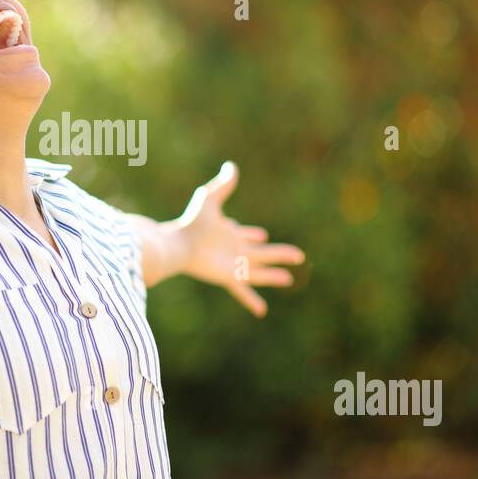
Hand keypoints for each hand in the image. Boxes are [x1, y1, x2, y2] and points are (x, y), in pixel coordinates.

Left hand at [175, 161, 305, 317]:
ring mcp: (234, 265)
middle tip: (297, 254)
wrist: (180, 243)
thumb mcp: (209, 199)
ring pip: (261, 272)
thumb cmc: (192, 222)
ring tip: (289, 279)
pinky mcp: (229, 277)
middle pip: (262, 253)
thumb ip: (222, 185)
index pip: (244, 234)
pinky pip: (243, 291)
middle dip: (279, 253)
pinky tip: (261, 311)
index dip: (252, 234)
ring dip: (274, 276)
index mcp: (230, 233)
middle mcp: (235, 250)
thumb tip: (232, 166)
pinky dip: (251, 301)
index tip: (262, 234)